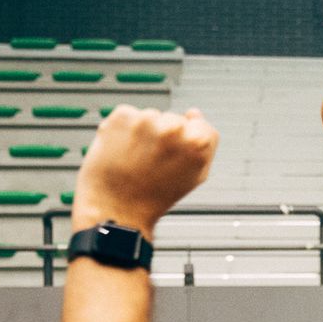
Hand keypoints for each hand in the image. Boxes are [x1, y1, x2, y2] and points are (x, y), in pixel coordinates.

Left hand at [71, 106, 217, 237]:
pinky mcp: (122, 117)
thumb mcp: (195, 176)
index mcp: (196, 142)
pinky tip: (123, 149)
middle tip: (153, 160)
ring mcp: (146, 120)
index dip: (188, 139)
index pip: (200, 124)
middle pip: (175, 119)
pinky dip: (124, 129)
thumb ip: (205, 144)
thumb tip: (195, 114)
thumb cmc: (155, 198)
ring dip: (144, 132)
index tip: (176, 151)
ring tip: (136, 157)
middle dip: (165, 135)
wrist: (117, 207)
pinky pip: (128, 116)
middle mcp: (172, 128)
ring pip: (151, 117)